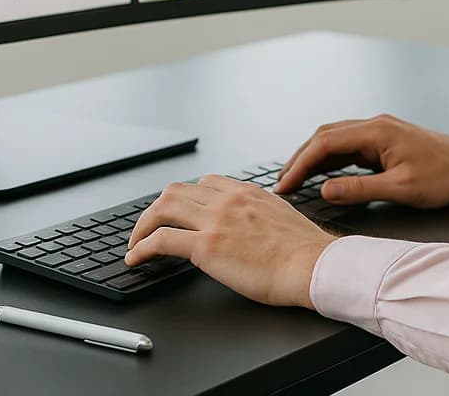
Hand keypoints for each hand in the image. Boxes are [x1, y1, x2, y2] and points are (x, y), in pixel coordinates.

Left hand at [125, 176, 334, 307]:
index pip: (205, 183)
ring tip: (136, 242)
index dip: (185, 198)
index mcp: (247, 192)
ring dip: (143, 225)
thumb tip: (251, 225)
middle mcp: (228, 199)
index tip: (177, 212)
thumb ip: (260, 213)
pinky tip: (136, 258)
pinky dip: (142, 247)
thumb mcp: (282, 216)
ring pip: (164, 208)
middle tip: (148, 226)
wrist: (313, 265)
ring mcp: (216, 220)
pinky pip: (162, 239)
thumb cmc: (305, 251)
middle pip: (177, 190)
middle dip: (157, 208)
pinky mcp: (208, 246)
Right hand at [275, 113, 448, 207]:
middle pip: (325, 137)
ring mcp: (378, 132)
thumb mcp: (400, 189)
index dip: (301, 163)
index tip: (285, 184)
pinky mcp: (383, 141)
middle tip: (283, 184)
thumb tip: (324, 190)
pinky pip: (348, 147)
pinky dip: (330, 160)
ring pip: (335, 140)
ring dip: (313, 159)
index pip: (325, 142)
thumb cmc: (443, 177)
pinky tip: (322, 176)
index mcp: (375, 131)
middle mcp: (373, 125)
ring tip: (295, 181)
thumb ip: (359, 189)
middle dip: (300, 159)